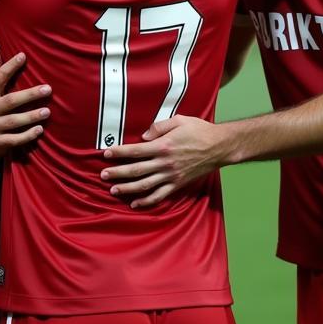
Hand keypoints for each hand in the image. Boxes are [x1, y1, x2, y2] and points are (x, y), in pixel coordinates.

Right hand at [0, 48, 50, 159]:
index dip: (10, 66)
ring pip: (14, 121)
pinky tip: (40, 130)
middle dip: (30, 95)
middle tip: (48, 89)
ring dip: (31, 116)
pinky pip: (14, 139)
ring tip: (48, 111)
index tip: (24, 56)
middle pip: (10, 100)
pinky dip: (27, 135)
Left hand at [101, 116, 225, 208]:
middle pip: (136, 170)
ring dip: (128, 189)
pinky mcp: (178, 184)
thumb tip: (143, 136)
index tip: (106, 154)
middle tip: (103, 176)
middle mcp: (165, 163)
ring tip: (113, 190)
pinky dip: (146, 201)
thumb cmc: (199, 130)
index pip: (135, 150)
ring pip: (145, 185)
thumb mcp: (179, 120)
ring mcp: (171, 176)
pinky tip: (135, 203)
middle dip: (117, 173)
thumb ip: (158, 127)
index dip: (119, 152)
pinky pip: (160, 195)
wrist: (219, 146)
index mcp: (163, 146)